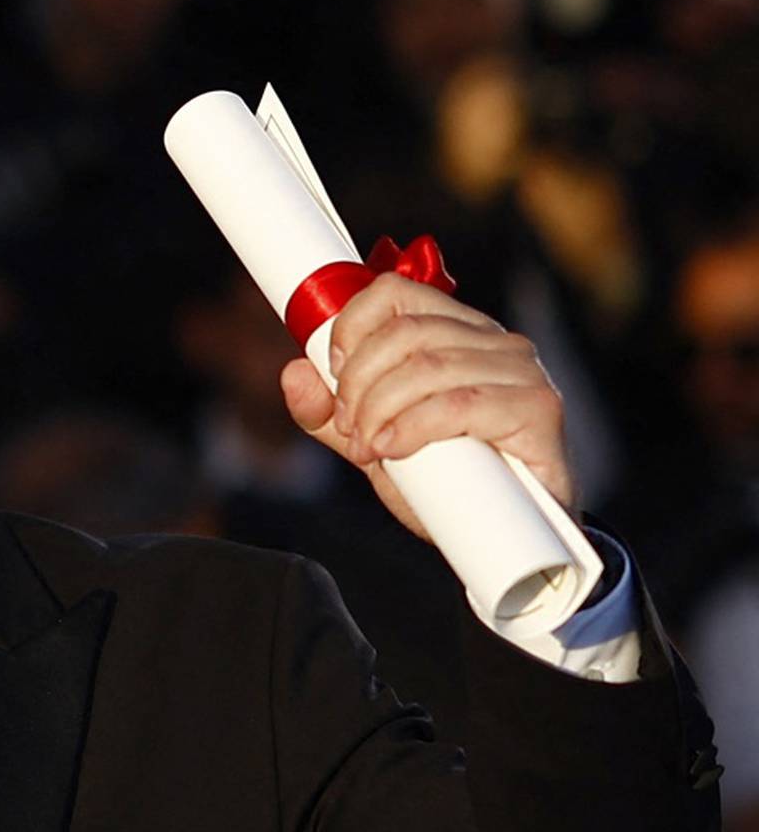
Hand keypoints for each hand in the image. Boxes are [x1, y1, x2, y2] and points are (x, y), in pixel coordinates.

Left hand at [278, 273, 573, 542]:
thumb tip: (293, 373)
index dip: (351, 326)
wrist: (505, 539)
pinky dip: (413, 426)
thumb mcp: (374, 444)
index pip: (395, 292)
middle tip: (348, 427)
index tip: (333, 372)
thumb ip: (330, 414)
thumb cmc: (449, 486)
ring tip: (368, 447)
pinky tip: (392, 449)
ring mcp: (522, 372)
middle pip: (405, 333)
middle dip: (358, 383)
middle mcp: (495, 342)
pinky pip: (461, 403)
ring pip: (427, 367)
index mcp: (458, 333)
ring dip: (378, 409)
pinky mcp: (538, 409)